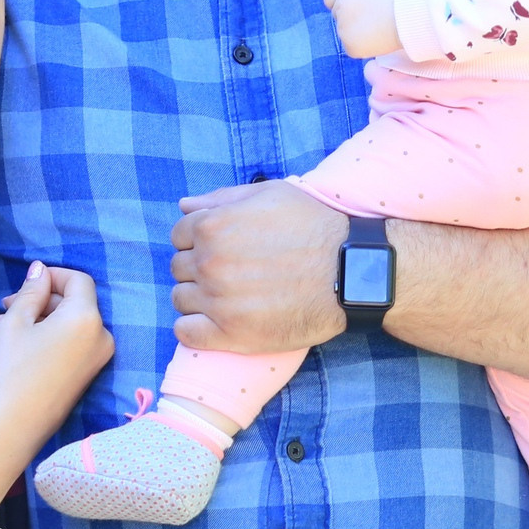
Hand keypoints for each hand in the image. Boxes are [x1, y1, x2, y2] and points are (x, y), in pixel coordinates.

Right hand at [0, 262, 113, 437]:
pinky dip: (40, 340)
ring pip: (62, 327)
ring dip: (29, 323)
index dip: (51, 275)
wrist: (15, 426)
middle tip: (1, 308)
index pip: (78, 281)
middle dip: (32, 303)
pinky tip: (4, 344)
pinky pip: (65, 346)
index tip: (26, 282)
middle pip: (69, 305)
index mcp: (86, 318)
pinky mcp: (84, 375)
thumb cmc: (13, 369)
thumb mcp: (16, 321)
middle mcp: (99, 337)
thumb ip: (31, 291)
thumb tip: (40, 270)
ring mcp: (94, 359)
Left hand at [170, 182, 347, 354]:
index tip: (220, 248)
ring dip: (197, 297)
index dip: (198, 240)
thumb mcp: (270, 194)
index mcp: (212, 226)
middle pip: (178, 267)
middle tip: (228, 272)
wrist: (350, 272)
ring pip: (180, 299)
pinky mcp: (230, 334)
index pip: (179, 235)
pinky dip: (193, 328)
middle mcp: (209, 263)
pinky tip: (214, 322)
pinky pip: (187, 333)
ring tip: (227, 296)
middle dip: (198, 267)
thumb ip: (222, 198)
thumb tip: (185, 206)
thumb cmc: (314, 226)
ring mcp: (217, 301)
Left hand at [323, 0, 402, 58]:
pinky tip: (377, 40)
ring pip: (346, 33)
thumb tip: (350, 1)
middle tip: (373, 18)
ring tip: (379, 28)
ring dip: (357, 32)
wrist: (407, 18)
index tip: (354, 6)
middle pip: (339, 16)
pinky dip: (363, 46)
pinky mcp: (350, 47)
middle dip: (351, 17)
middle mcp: (339, 10)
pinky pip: (352, 47)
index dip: (341, 1)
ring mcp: (343, 30)